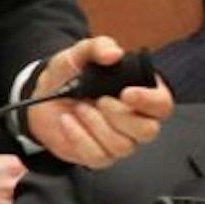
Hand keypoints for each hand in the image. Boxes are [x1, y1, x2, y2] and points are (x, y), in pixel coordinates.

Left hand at [23, 35, 174, 168]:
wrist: (41, 99)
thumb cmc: (68, 77)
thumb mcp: (79, 55)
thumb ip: (97, 47)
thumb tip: (114, 53)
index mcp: (141, 94)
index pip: (163, 104)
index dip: (150, 101)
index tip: (127, 93)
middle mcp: (136, 120)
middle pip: (148, 130)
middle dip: (119, 115)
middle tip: (98, 100)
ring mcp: (120, 141)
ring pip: (123, 146)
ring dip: (96, 125)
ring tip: (79, 107)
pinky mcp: (100, 156)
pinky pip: (98, 157)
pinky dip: (79, 137)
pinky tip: (68, 122)